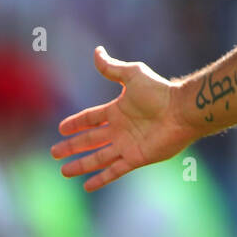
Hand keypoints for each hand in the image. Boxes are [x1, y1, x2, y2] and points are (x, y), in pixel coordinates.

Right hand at [51, 46, 197, 191]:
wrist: (182, 111)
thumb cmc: (160, 92)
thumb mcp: (133, 75)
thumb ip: (112, 68)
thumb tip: (97, 51)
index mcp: (118, 111)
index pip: (91, 118)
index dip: (76, 123)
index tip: (61, 128)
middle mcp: (120, 130)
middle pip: (90, 140)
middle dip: (72, 146)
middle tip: (54, 152)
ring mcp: (128, 145)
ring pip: (98, 158)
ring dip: (81, 165)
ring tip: (64, 171)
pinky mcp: (137, 158)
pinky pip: (115, 170)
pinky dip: (101, 179)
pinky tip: (88, 185)